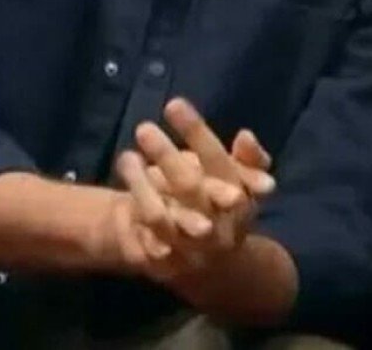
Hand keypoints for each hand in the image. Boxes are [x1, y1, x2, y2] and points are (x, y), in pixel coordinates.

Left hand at [114, 98, 274, 280]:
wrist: (216, 269)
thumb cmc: (223, 209)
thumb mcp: (239, 183)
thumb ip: (248, 160)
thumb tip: (246, 136)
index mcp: (238, 200)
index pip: (217, 161)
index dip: (196, 132)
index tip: (174, 103)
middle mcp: (217, 226)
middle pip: (189, 187)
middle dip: (166, 155)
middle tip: (144, 127)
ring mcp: (190, 249)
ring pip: (159, 216)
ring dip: (139, 185)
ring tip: (126, 156)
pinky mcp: (165, 265)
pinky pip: (143, 239)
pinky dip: (133, 217)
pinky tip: (123, 199)